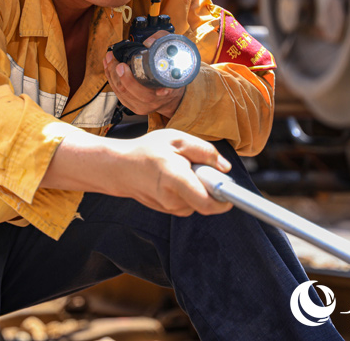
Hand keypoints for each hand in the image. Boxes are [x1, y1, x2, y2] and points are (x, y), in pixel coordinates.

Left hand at [103, 31, 186, 118]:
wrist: (174, 97)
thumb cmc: (175, 77)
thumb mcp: (178, 59)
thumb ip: (164, 44)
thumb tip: (149, 42)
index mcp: (164, 93)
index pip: (145, 92)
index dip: (130, 80)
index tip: (122, 65)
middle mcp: (151, 102)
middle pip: (127, 90)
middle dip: (116, 72)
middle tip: (113, 59)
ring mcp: (141, 106)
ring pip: (120, 92)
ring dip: (111, 74)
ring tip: (108, 59)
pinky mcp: (132, 106)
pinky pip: (118, 94)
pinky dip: (111, 79)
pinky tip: (108, 68)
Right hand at [107, 129, 234, 215]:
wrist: (118, 168)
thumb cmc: (146, 151)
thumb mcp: (176, 138)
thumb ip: (204, 151)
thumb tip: (225, 167)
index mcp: (175, 179)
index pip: (207, 202)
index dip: (224, 199)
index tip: (231, 190)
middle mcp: (172, 199)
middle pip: (206, 200)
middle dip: (208, 184)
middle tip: (196, 165)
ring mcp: (169, 208)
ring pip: (198, 201)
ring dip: (197, 187)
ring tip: (181, 169)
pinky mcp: (168, 210)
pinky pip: (189, 202)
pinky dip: (188, 190)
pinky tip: (175, 177)